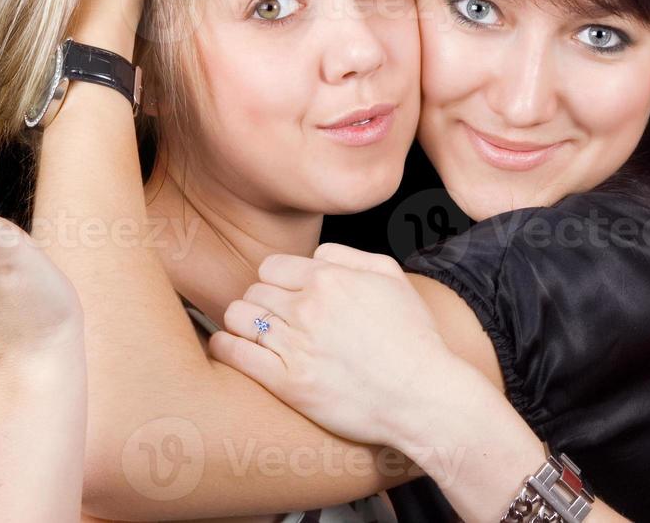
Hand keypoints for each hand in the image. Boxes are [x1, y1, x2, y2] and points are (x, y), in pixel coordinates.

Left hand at [207, 243, 457, 450]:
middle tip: (271, 315)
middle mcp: (307, 308)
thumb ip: (349, 255)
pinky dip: (226, 346)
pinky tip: (230, 345)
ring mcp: (295, 346)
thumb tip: (316, 256)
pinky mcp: (288, 383)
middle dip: (260, 300)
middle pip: (254, 291)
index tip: (282, 293)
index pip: (272, 267)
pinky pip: (236, 354)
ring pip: (239, 318)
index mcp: (329, 279)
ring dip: (241, 322)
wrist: (422, 394)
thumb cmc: (413, 337)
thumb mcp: (392, 276)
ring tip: (252, 331)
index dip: (276, 279)